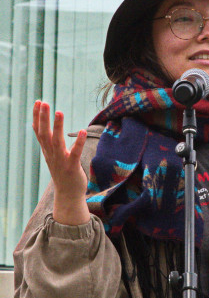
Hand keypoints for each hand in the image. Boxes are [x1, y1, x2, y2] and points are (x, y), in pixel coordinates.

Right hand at [33, 100, 90, 224]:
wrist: (68, 195)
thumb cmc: (63, 173)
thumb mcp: (54, 156)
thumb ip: (51, 144)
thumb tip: (49, 129)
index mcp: (47, 151)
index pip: (39, 131)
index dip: (37, 117)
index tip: (38, 102)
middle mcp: (51, 154)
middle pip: (44, 134)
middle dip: (43, 118)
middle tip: (44, 102)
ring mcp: (61, 161)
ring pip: (57, 142)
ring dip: (57, 127)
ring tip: (59, 112)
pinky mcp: (72, 167)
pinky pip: (75, 153)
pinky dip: (78, 142)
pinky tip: (82, 131)